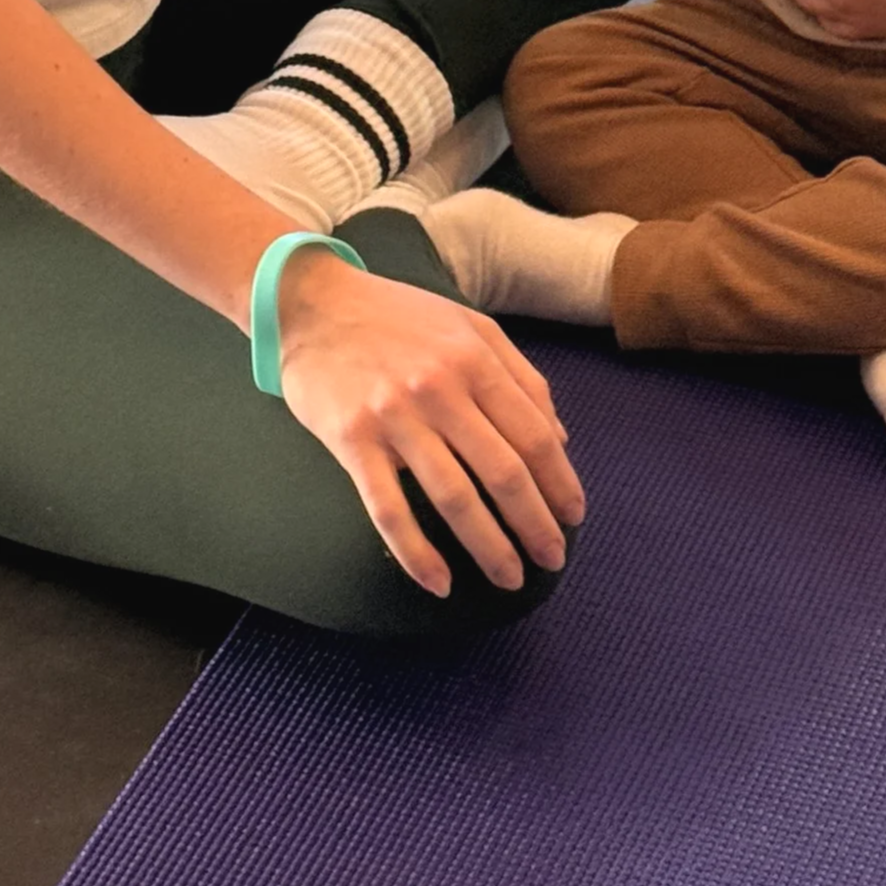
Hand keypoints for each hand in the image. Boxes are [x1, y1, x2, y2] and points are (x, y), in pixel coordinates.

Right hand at [273, 250, 584, 597]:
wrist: (312, 303)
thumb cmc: (396, 317)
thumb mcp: (469, 326)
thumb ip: (519, 376)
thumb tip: (558, 438)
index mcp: (474, 358)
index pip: (532, 434)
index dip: (559, 482)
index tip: (573, 516)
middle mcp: (439, 388)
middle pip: (502, 472)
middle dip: (535, 524)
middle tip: (552, 559)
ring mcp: (394, 415)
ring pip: (454, 497)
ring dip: (489, 547)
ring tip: (510, 578)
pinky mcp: (353, 440)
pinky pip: (388, 510)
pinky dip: (416, 554)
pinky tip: (439, 582)